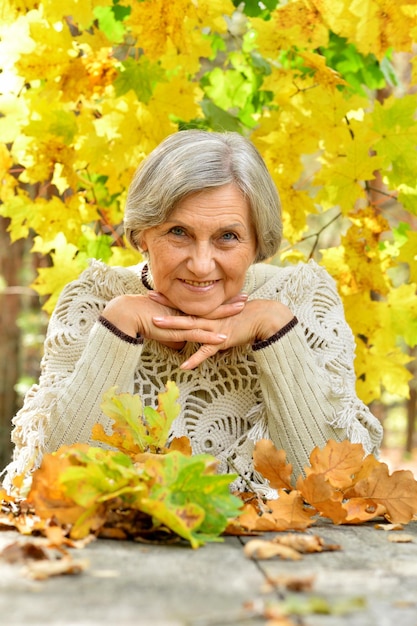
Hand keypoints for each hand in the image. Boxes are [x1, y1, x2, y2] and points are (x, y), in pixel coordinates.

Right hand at [101, 292, 246, 350]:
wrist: (129, 314)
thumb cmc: (141, 318)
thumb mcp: (161, 327)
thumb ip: (174, 336)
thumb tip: (180, 345)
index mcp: (183, 310)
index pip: (205, 305)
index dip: (220, 301)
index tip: (233, 295)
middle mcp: (185, 313)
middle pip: (211, 308)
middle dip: (229, 303)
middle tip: (245, 297)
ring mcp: (182, 322)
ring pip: (208, 319)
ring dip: (225, 315)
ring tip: (241, 310)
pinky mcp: (177, 332)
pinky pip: (197, 336)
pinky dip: (210, 338)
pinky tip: (223, 339)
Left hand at [150, 298, 293, 368]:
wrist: (263, 317)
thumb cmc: (246, 316)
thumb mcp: (226, 314)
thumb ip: (214, 317)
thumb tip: (204, 320)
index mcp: (208, 312)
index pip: (185, 304)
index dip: (169, 299)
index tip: (154, 292)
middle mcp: (209, 318)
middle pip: (183, 312)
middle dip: (165, 306)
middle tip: (148, 299)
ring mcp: (214, 329)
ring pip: (190, 328)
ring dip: (173, 327)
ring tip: (156, 327)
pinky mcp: (222, 340)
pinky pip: (206, 351)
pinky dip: (195, 359)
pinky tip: (183, 366)